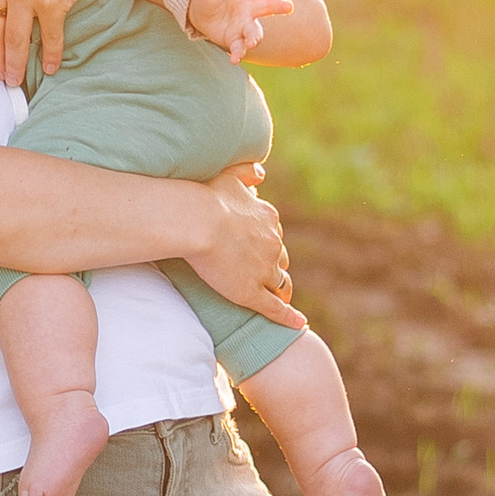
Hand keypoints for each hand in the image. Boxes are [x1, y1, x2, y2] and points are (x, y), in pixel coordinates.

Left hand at [184, 0, 293, 62]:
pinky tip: (234, 60)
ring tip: (253, 43)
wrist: (201, 15)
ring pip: (255, 31)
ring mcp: (244, 24)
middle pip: (266, 6)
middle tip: (289, 6)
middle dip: (278, 6)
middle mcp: (248, 7)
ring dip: (255, 37)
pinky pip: (240, 47)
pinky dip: (238, 53)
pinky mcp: (236, 39)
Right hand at [187, 163, 302, 326]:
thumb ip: (247, 172)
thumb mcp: (230, 174)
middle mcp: (272, 244)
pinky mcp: (251, 292)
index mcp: (268, 218)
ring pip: (279, 283)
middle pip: (279, 258)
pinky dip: (288, 317)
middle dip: (274, 265)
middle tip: (266, 273)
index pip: (273, 233)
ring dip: (281, 289)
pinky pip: (274, 308)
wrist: (197, 220)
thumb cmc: (205, 196)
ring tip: (282, 298)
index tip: (258, 246)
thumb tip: (261, 171)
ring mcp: (264, 270)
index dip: (266, 241)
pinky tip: (298, 323)